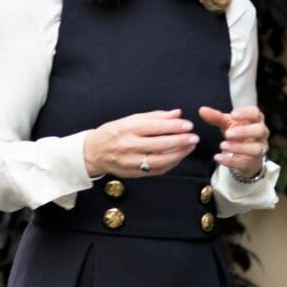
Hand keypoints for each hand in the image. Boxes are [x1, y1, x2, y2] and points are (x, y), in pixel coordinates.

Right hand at [84, 109, 198, 177]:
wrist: (92, 152)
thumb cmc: (113, 133)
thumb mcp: (130, 119)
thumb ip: (155, 116)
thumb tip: (177, 114)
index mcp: (127, 129)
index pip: (155, 127)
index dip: (174, 127)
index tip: (188, 125)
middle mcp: (128, 146)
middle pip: (159, 145)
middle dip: (180, 141)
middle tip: (194, 138)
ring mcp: (130, 162)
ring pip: (159, 160)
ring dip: (178, 154)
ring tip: (190, 147)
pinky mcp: (132, 173)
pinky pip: (156, 170)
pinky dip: (170, 164)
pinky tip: (179, 157)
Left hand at [198, 105, 268, 177]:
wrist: (245, 154)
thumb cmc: (238, 133)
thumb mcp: (227, 123)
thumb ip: (216, 117)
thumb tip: (202, 110)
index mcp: (255, 120)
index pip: (256, 113)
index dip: (246, 113)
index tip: (233, 114)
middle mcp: (261, 133)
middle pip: (259, 130)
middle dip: (244, 132)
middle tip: (228, 133)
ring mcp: (260, 148)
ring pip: (256, 148)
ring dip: (239, 148)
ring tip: (223, 146)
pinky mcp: (254, 162)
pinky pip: (245, 162)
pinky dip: (232, 161)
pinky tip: (218, 158)